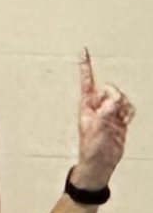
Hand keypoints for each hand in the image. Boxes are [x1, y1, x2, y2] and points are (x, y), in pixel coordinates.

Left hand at [73, 50, 132, 191]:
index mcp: (86, 105)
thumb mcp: (97, 125)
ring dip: (123, 107)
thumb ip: (107, 107)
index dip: (85, 65)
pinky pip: (129, 108)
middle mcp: (98, 105)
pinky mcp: (120, 118)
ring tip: (117, 121)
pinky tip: (124, 122)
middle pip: (111, 88)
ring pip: (122, 98)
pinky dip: (129, 113)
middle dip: (115, 97)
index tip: (83, 50)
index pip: (87, 80)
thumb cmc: (92, 146)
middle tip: (112, 112)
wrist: (101, 162)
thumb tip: (115, 97)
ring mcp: (109, 112)